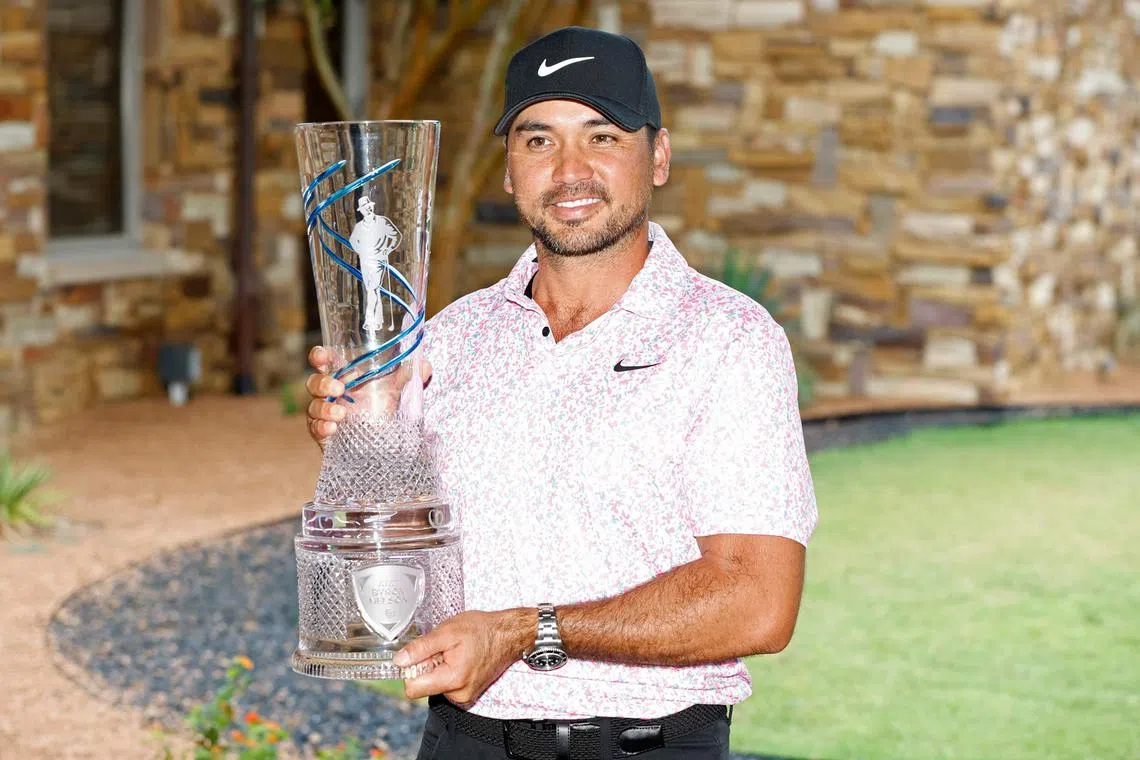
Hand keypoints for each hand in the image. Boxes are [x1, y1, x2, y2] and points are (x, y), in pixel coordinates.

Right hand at [305, 345, 432, 449]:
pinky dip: (321, 427)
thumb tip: (425, 366)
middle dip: (322, 383)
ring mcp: (325, 413)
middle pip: (314, 382)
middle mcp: (331, 393)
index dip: (319, 356)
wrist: (380, 441)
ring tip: (341, 414)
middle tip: (340, 389)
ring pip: (313, 407)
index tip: (322, 356)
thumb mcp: (397, 390)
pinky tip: (333, 429)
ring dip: (324, 408)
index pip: (323, 360)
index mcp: (343, 376)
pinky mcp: (324, 433)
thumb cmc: (383, 407)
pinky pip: (315, 429)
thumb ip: (409, 376)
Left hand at [394, 609, 531, 705]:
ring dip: (439, 667)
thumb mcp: (447, 632)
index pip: (413, 688)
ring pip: (434, 685)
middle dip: (427, 667)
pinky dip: (448, 671)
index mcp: (452, 680)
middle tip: (443, 649)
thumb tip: (399, 661)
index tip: (422, 655)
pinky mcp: (468, 693)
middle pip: (423, 687)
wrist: (507, 635)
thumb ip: (421, 648)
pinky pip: (446, 685)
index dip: (411, 669)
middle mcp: (459, 694)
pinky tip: (460, 658)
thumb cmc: (482, 630)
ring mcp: (464, 696)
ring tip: (454, 652)